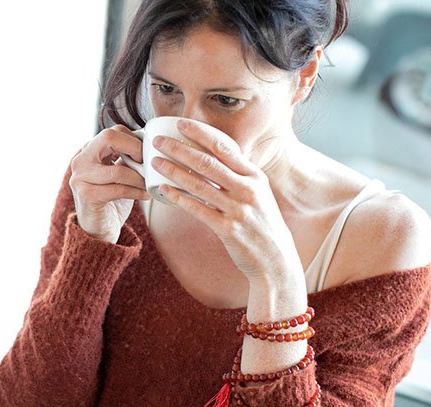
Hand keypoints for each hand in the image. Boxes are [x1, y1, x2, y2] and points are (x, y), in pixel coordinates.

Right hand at [69, 125, 150, 242]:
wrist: (98, 230)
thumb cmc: (112, 200)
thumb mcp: (118, 173)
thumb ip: (126, 157)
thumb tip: (150, 142)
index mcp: (88, 151)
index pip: (112, 132)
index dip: (133, 140)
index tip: (145, 155)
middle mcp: (80, 160)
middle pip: (109, 137)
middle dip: (135, 148)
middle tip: (147, 164)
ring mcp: (80, 178)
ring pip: (118, 170)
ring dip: (140, 177)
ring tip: (150, 183)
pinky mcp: (87, 196)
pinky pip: (119, 189)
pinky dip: (137, 191)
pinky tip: (146, 195)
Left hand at [150, 119, 302, 283]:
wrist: (275, 259)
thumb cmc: (261, 224)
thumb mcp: (257, 194)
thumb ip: (237, 177)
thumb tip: (211, 159)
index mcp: (254, 176)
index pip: (224, 146)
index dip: (201, 133)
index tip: (181, 123)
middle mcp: (247, 189)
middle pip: (208, 162)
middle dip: (179, 148)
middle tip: (158, 140)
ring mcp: (238, 209)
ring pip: (199, 184)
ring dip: (173, 171)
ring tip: (155, 162)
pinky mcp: (227, 229)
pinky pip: (198, 210)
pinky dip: (179, 198)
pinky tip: (164, 190)